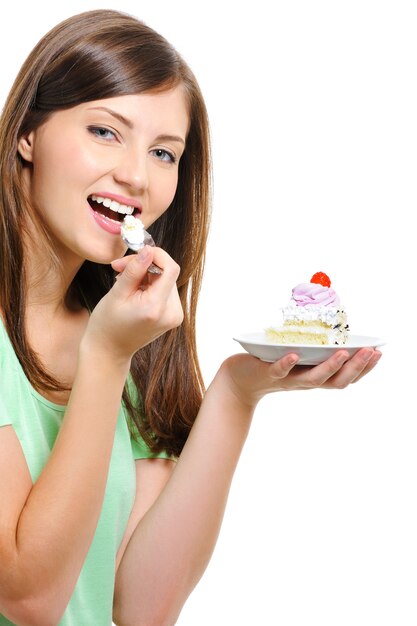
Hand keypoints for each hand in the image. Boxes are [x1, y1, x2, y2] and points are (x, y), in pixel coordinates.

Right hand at [82, 246, 182, 363]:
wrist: (109, 351)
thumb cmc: (107, 324)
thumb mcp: (117, 293)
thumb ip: (134, 270)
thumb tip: (147, 250)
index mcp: (156, 307)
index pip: (170, 269)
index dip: (157, 255)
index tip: (138, 252)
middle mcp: (171, 313)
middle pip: (166, 274)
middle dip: (145, 266)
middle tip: (119, 268)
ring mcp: (174, 316)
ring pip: (165, 280)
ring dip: (146, 275)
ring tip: (124, 282)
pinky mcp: (172, 317)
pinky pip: (164, 291)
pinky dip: (150, 286)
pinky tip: (134, 292)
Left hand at [220, 348, 381, 408]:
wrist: (240, 381)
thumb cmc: (273, 365)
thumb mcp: (299, 357)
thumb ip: (315, 348)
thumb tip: (334, 327)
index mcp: (316, 376)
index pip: (346, 377)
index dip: (364, 368)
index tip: (379, 353)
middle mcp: (306, 381)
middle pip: (337, 381)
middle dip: (357, 367)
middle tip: (372, 353)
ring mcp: (289, 379)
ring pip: (313, 378)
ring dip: (330, 366)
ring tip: (344, 353)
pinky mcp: (268, 374)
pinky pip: (279, 371)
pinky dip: (287, 364)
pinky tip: (295, 355)